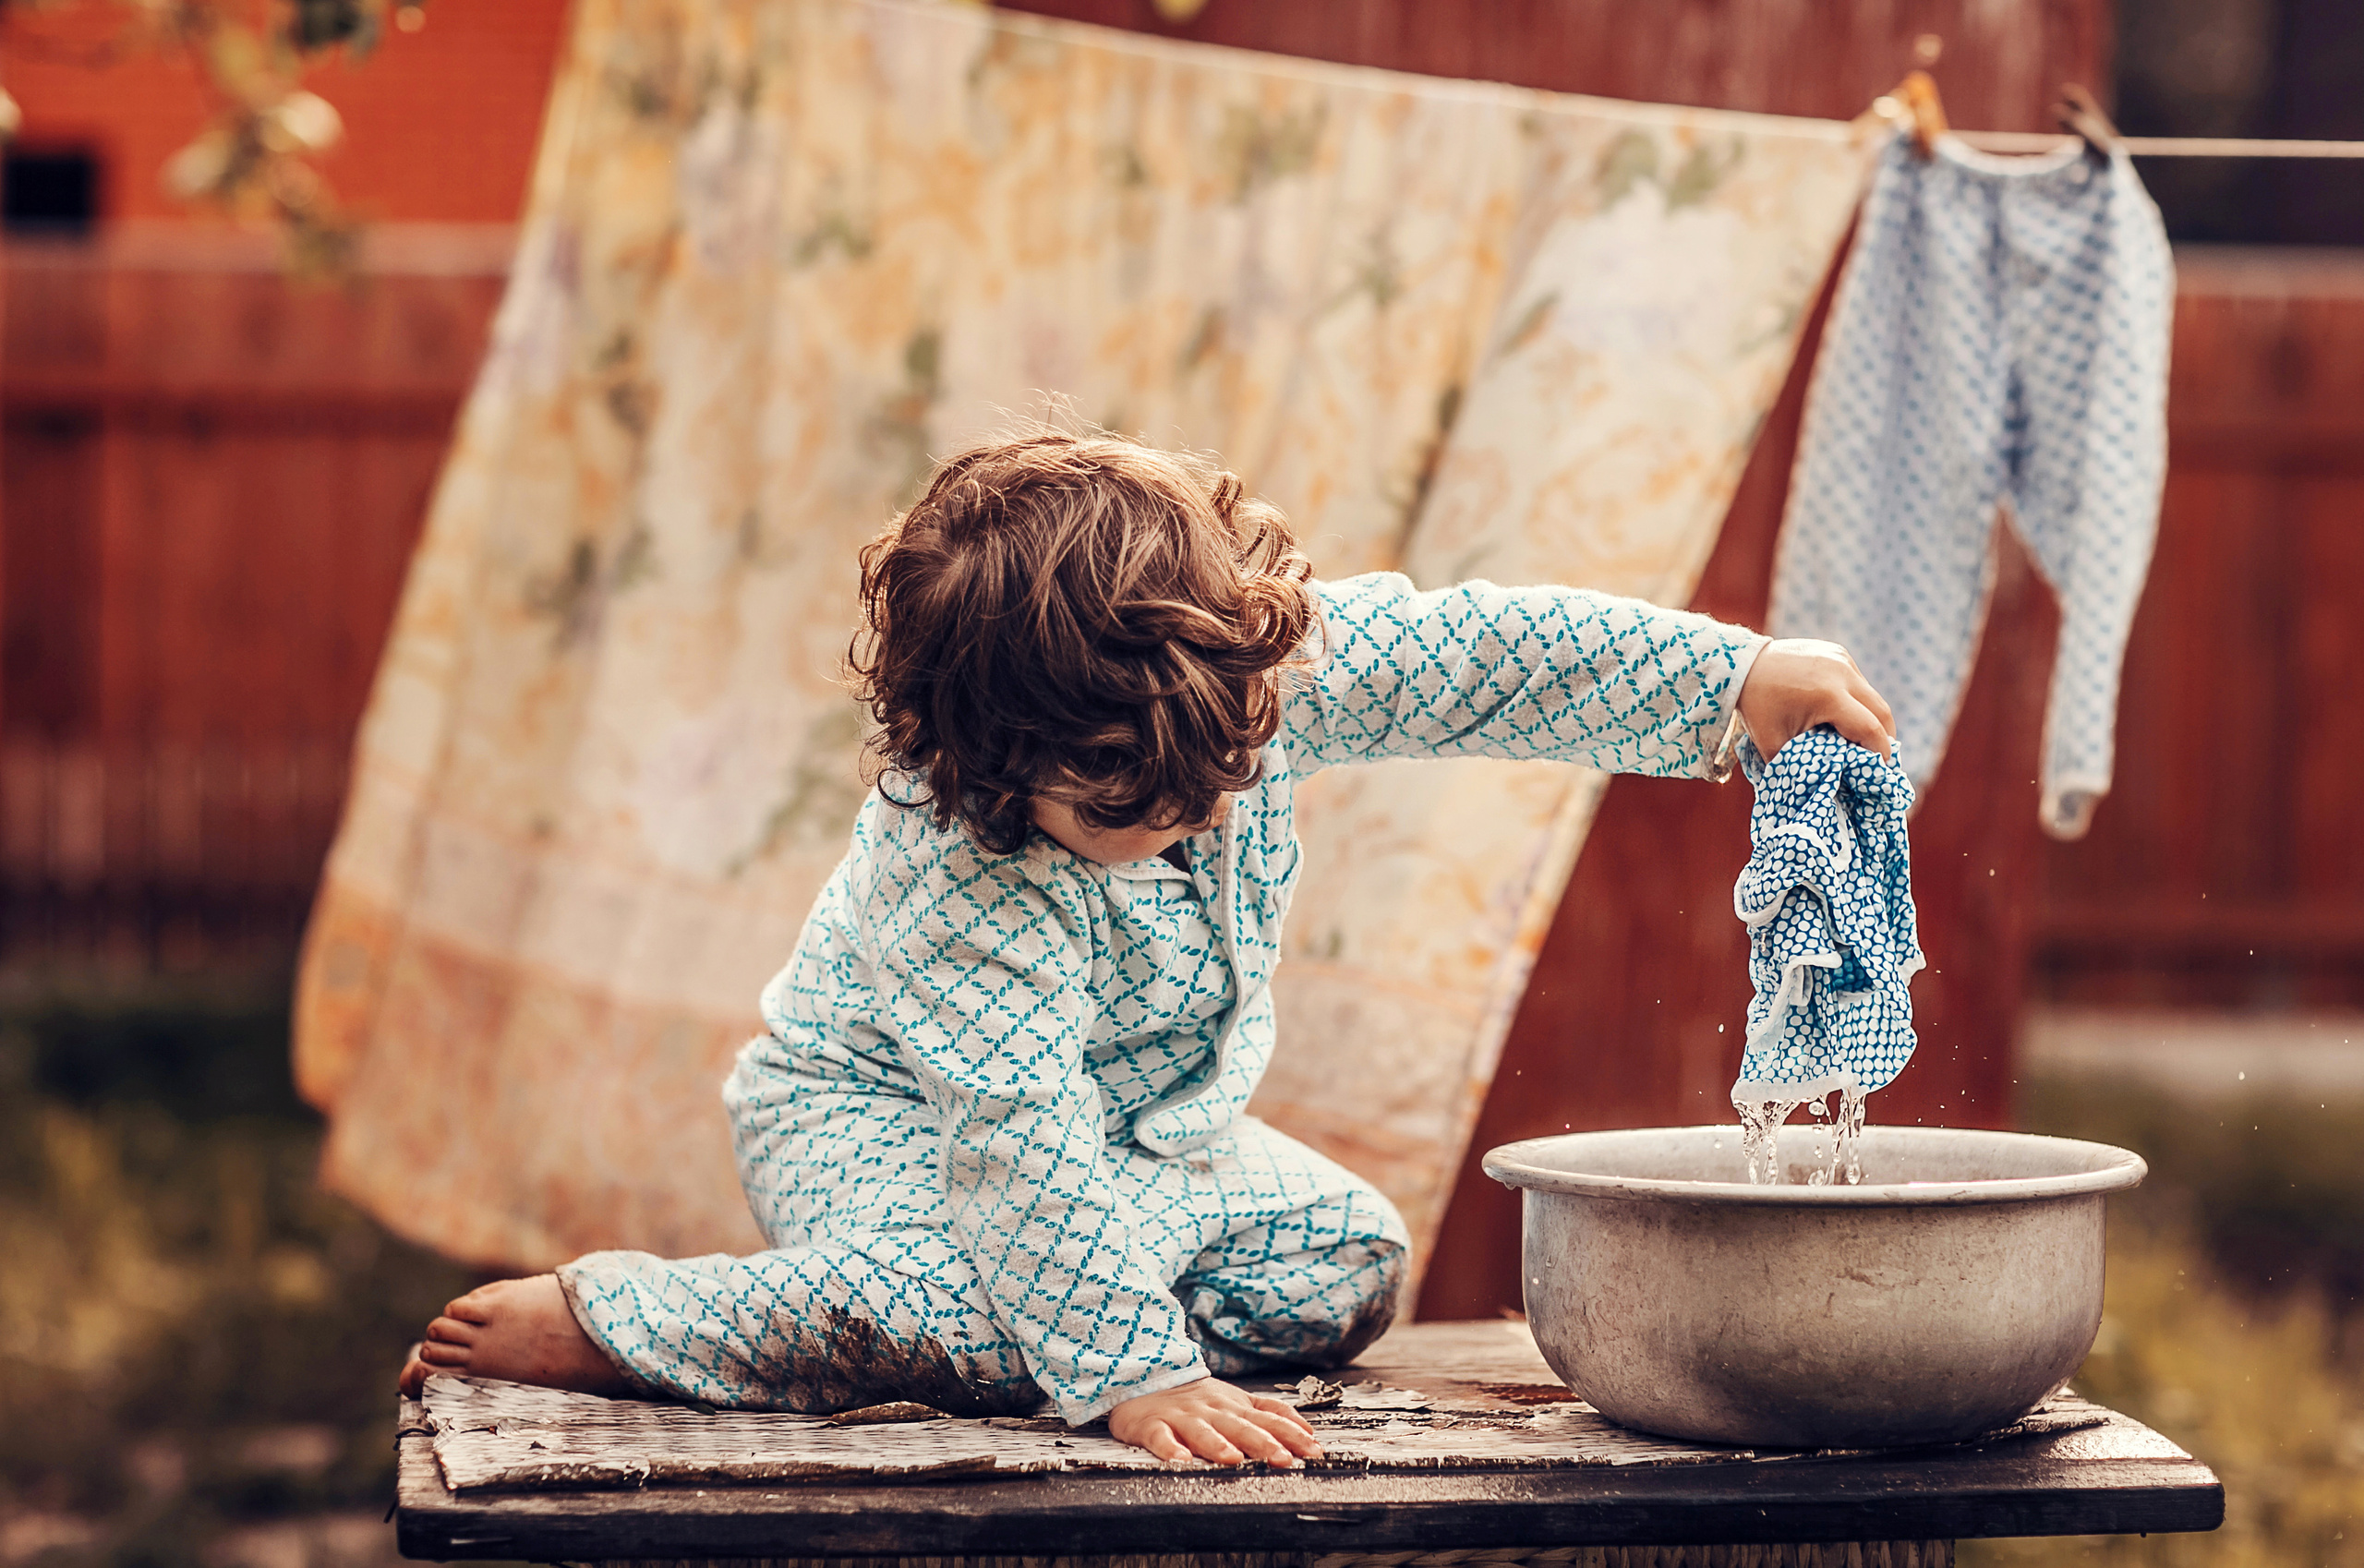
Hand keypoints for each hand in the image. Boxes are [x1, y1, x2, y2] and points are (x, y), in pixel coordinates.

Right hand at [1107, 1376, 1323, 1466]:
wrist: (1146, 1377)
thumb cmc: (1196, 1398)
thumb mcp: (1237, 1400)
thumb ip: (1271, 1413)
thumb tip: (1307, 1430)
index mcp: (1234, 1407)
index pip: (1269, 1419)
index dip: (1291, 1435)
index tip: (1313, 1450)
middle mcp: (1212, 1411)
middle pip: (1239, 1427)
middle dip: (1262, 1442)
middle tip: (1282, 1458)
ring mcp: (1182, 1418)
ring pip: (1202, 1431)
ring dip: (1217, 1443)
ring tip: (1232, 1458)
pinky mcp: (1152, 1425)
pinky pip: (1160, 1437)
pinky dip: (1169, 1447)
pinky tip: (1179, 1459)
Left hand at [1737, 639, 1894, 760]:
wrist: (1739, 664)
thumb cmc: (1756, 707)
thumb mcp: (1774, 744)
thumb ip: (1803, 766)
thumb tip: (1827, 787)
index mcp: (1829, 696)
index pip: (1871, 729)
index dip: (1881, 753)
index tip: (1881, 772)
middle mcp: (1841, 673)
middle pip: (1881, 711)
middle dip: (1885, 738)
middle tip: (1880, 760)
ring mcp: (1841, 659)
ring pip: (1871, 695)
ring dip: (1871, 718)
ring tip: (1863, 740)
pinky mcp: (1837, 652)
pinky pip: (1857, 681)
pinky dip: (1857, 701)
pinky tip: (1845, 715)